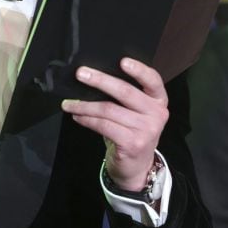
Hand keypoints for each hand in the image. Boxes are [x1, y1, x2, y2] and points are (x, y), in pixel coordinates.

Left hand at [60, 57, 168, 190]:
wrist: (137, 167)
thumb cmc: (131, 131)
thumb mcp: (135, 112)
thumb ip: (124, 95)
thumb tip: (93, 75)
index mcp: (158, 100)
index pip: (153, 80)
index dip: (138, 70)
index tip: (122, 60)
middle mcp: (157, 114)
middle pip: (125, 92)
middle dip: (99, 81)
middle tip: (80, 73)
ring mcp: (146, 130)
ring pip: (108, 110)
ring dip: (84, 105)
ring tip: (69, 104)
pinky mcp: (132, 143)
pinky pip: (103, 125)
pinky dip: (86, 119)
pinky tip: (77, 116)